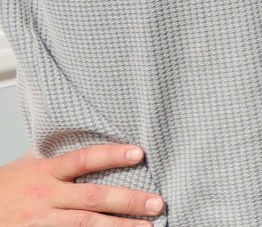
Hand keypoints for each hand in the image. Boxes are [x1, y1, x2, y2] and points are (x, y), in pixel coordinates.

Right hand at [0, 144, 163, 224]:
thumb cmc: (7, 187)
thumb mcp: (29, 165)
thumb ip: (59, 154)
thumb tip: (90, 132)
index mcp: (46, 172)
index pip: (83, 159)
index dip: (112, 155)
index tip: (139, 153)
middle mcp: (46, 196)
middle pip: (93, 197)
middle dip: (128, 200)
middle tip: (158, 203)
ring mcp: (42, 221)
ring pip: (85, 224)